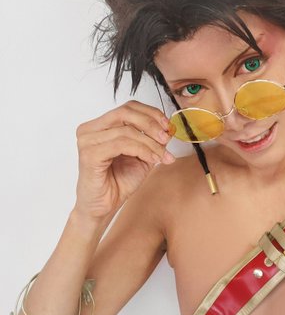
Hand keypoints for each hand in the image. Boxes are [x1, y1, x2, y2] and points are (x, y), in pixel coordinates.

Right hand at [74, 100, 175, 218]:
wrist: (104, 207)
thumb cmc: (118, 182)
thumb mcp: (142, 156)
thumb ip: (152, 140)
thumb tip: (168, 127)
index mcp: (99, 126)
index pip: (127, 107)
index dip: (150, 113)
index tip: (167, 125)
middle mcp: (90, 130)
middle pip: (125, 113)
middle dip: (151, 124)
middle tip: (166, 137)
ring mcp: (87, 141)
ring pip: (126, 131)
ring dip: (150, 143)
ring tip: (162, 156)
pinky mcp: (89, 154)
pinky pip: (122, 144)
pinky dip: (142, 150)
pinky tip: (152, 159)